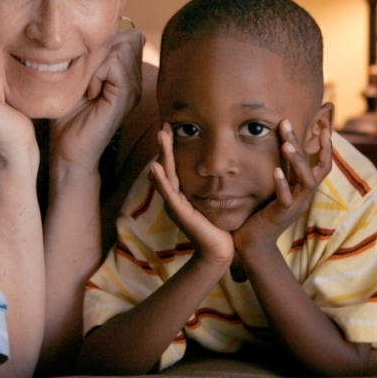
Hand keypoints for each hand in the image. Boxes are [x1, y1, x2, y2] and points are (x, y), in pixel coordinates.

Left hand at [51, 28, 143, 169]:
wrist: (69, 150)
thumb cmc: (67, 116)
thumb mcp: (76, 77)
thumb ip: (88, 54)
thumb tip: (83, 28)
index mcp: (126, 73)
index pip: (127, 34)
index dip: (103, 42)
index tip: (85, 67)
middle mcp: (136, 79)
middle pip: (128, 36)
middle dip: (102, 48)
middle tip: (86, 76)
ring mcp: (134, 88)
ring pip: (122, 47)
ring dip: (97, 61)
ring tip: (87, 85)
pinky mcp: (126, 97)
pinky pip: (115, 64)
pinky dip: (96, 73)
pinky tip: (89, 93)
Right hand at [149, 124, 233, 264]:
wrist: (218, 252)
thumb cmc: (217, 227)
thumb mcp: (213, 202)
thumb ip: (212, 187)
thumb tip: (221, 170)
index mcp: (182, 193)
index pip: (174, 165)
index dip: (172, 147)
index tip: (173, 128)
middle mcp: (175, 196)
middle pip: (166, 166)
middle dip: (165, 146)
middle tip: (164, 126)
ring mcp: (174, 204)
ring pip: (165, 175)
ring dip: (162, 155)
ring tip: (160, 136)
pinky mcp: (178, 212)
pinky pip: (168, 192)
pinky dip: (160, 179)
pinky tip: (155, 166)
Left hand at [234, 120, 331, 250]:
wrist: (253, 244)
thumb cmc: (262, 214)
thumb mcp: (275, 189)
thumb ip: (283, 171)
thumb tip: (284, 147)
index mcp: (302, 189)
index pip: (321, 166)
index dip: (325, 148)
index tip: (322, 126)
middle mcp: (303, 197)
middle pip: (315, 169)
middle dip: (304, 145)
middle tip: (287, 123)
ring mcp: (294, 206)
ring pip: (307, 182)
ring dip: (298, 162)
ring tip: (287, 144)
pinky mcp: (280, 215)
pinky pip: (286, 199)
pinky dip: (282, 184)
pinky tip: (276, 171)